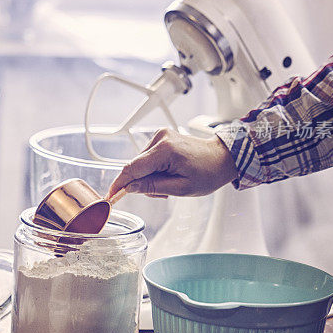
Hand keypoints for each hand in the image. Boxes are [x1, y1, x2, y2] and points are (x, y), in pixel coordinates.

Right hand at [106, 128, 237, 198]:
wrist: (222, 157)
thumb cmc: (208, 173)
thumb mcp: (181, 188)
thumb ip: (153, 187)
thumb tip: (129, 188)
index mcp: (166, 150)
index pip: (133, 168)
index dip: (119, 184)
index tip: (110, 197)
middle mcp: (160, 138)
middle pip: (136, 166)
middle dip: (142, 183)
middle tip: (162, 194)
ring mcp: (161, 135)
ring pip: (141, 163)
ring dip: (149, 177)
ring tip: (170, 184)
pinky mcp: (162, 137)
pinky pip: (148, 157)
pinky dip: (153, 169)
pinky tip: (168, 174)